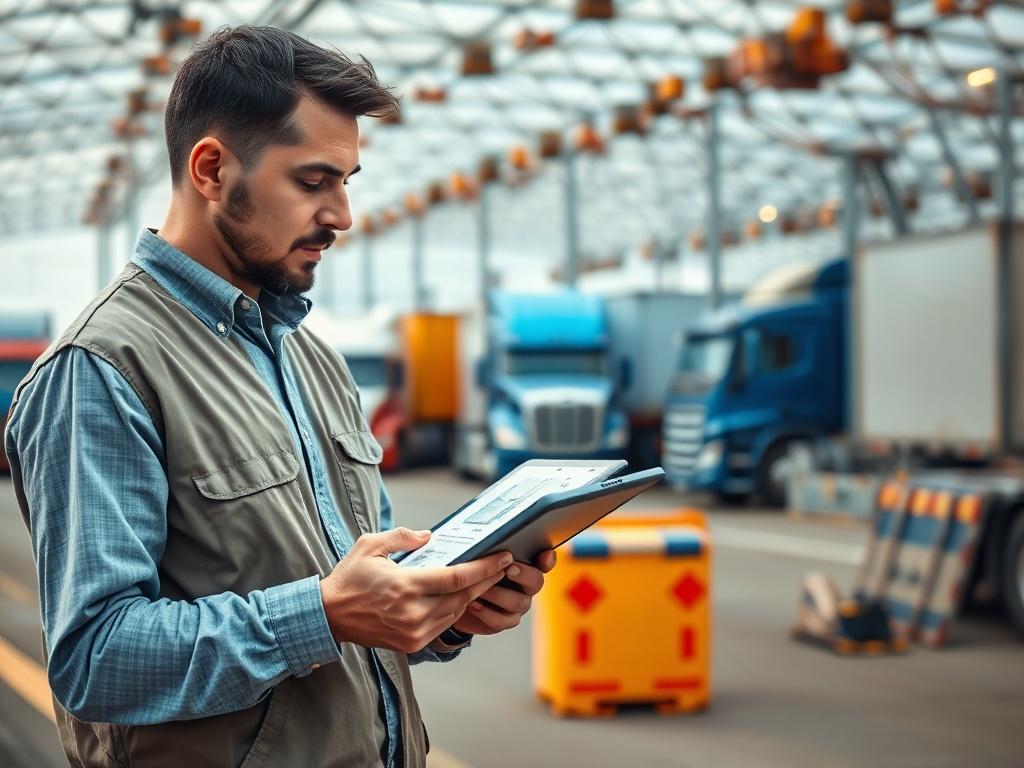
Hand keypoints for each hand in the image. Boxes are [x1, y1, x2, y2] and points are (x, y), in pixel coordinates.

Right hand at [320, 528, 512, 653]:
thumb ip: (402, 536)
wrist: (329, 617)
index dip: (485, 568)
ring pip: (457, 612)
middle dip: (487, 580)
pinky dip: (456, 610)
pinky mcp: (412, 644)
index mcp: (405, 586)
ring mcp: (414, 631)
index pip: (457, 577)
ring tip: (488, 579)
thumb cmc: (349, 578)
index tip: (503, 557)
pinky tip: (464, 597)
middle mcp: (413, 612)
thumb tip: (430, 536)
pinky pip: (444, 625)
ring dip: (474, 596)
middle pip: (464, 596)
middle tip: (504, 565)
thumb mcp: (369, 546)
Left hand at [451, 549, 555, 636]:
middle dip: (523, 574)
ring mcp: (517, 605)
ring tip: (480, 588)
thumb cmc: (468, 572)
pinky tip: (473, 604)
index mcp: (523, 565)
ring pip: (518, 602)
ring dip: (498, 594)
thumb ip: (489, 551)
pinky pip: (503, 620)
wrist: (453, 599)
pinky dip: (486, 613)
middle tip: (508, 568)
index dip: (547, 559)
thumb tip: (493, 544)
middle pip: (536, 581)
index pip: (543, 561)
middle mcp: (525, 585)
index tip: (545, 554)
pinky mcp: (505, 621)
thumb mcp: (476, 557)